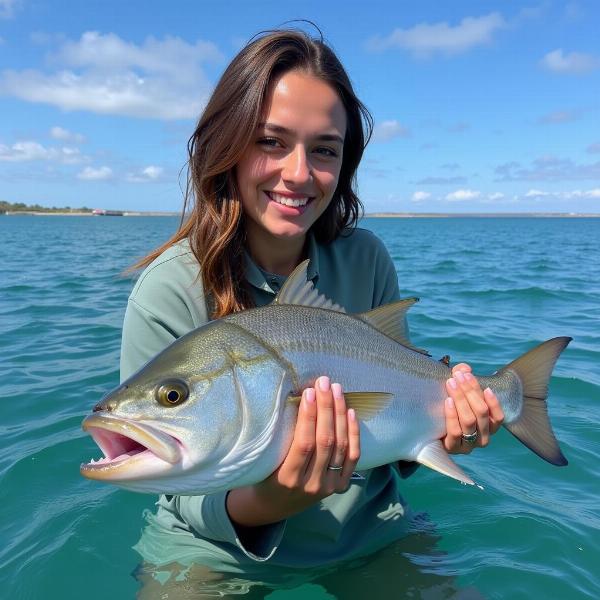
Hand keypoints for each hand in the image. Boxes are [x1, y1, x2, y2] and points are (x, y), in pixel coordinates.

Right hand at [226, 376, 359, 526]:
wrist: (274, 506)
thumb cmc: (264, 476)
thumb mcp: (266, 460)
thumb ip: (282, 438)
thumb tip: (299, 399)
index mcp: (287, 478)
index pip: (304, 443)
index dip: (309, 416)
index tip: (308, 391)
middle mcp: (311, 485)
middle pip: (325, 441)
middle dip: (326, 408)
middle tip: (324, 383)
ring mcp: (328, 487)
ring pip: (340, 446)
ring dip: (340, 414)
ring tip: (337, 390)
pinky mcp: (339, 486)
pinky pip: (352, 457)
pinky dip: (353, 433)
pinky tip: (351, 412)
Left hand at [442, 363, 503, 454]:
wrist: (428, 429)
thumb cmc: (448, 407)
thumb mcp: (457, 391)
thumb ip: (462, 377)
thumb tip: (465, 368)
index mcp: (489, 428)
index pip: (498, 417)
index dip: (492, 400)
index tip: (482, 384)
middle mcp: (482, 439)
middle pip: (481, 413)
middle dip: (471, 391)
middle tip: (459, 376)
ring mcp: (467, 446)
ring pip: (469, 420)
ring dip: (461, 399)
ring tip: (451, 383)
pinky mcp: (452, 448)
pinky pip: (455, 431)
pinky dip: (452, 414)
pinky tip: (448, 401)